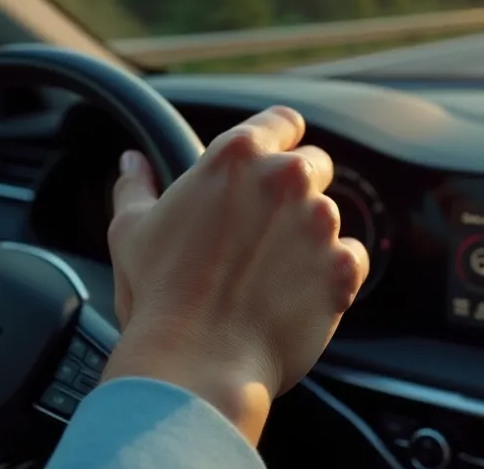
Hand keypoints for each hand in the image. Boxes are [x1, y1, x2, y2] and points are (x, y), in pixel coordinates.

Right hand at [103, 106, 369, 443]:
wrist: (196, 361)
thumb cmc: (159, 295)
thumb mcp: (132, 231)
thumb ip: (136, 187)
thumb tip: (131, 163)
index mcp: (237, 156)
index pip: (282, 121)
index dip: (281, 138)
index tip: (274, 159)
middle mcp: (286, 178)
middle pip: (314, 164)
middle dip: (297, 190)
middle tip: (264, 230)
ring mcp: (320, 222)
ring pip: (331, 215)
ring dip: (311, 235)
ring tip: (271, 274)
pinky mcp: (344, 267)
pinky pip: (352, 258)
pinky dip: (332, 274)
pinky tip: (295, 295)